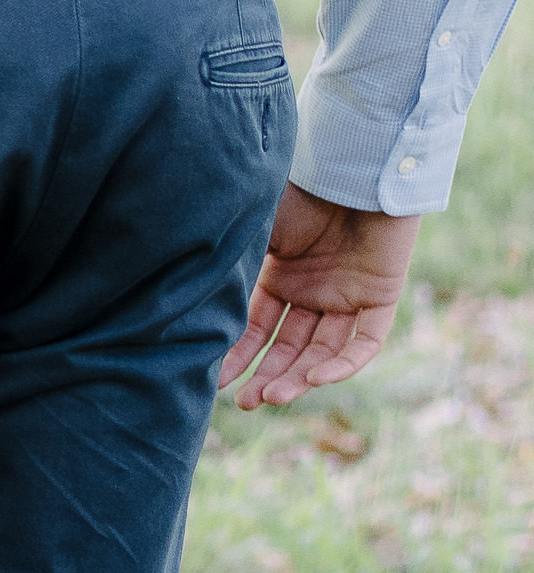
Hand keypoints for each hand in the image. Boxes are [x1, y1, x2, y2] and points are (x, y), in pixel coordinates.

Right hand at [220, 182, 419, 407]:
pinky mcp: (380, 298)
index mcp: (281, 275)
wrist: (352, 169)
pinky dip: (343, 364)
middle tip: (246, 403)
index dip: (240, 354)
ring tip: (273, 397)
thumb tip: (192, 300)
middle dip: (267, 376)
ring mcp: (346, 297)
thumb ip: (234, 265)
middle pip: (289, 347)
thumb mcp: (256, 231)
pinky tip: (317, 378)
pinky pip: (364, 342)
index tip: (217, 380)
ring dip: (299, 377)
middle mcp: (313, 291)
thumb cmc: (300, 192)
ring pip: (322, 351)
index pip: (258, 327)